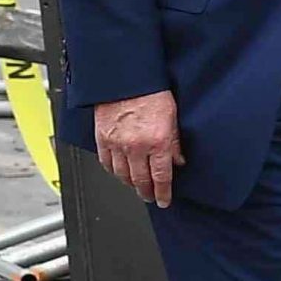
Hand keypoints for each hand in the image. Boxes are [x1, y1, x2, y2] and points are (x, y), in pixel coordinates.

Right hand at [95, 89, 182, 206]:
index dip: (162, 193)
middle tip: (150, 196)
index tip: (163, 200)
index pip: (161, 177)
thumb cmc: (151, 92)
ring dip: (130, 183)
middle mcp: (136, 146)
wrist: (125, 79)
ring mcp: (117, 144)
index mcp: (157, 141)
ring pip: (122, 175)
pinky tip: (119, 172)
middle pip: (140, 180)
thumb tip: (178, 160)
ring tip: (136, 186)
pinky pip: (106, 163)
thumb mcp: (173, 117)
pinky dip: (113, 171)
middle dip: (146, 192)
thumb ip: (175, 142)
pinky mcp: (102, 139)